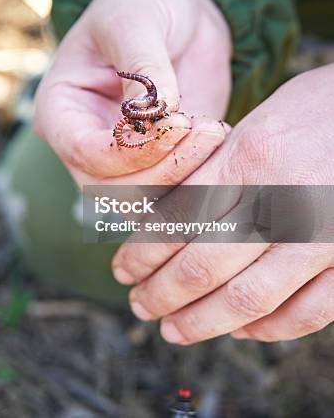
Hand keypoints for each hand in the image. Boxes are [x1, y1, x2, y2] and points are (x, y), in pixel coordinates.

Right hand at [34, 0, 231, 186]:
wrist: (179, 6)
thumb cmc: (141, 2)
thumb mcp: (135, 22)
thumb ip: (142, 68)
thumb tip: (160, 112)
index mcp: (63, 110)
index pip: (86, 153)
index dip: (131, 150)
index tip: (178, 122)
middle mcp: (89, 141)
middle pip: (116, 187)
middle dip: (164, 168)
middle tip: (206, 130)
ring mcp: (125, 155)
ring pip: (148, 197)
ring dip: (186, 174)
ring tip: (214, 130)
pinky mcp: (163, 157)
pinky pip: (177, 187)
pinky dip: (202, 175)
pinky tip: (219, 137)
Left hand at [112, 65, 333, 341]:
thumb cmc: (321, 107)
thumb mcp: (260, 123)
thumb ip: (219, 170)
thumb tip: (175, 216)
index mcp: (251, 157)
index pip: (179, 219)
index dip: (142, 252)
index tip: (123, 268)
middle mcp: (283, 199)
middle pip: (203, 266)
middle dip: (161, 293)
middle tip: (139, 306)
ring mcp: (322, 235)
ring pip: (248, 299)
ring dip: (202, 321)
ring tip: (173, 329)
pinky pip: (306, 312)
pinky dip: (267, 329)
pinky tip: (240, 329)